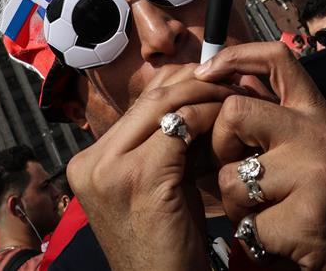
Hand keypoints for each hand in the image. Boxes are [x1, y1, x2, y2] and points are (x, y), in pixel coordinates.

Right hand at [66, 64, 232, 270]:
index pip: (138, 101)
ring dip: (205, 96)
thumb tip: (198, 92)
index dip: (179, 83)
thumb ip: (165, 142)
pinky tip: (227, 125)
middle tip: (230, 81)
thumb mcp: (158, 183)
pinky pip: (179, 128)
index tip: (213, 81)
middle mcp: (91, 161)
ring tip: (235, 96)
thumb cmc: (170, 244)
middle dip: (195, 83)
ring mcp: (109, 168)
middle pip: (149, 97)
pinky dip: (207, 119)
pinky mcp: (138, 176)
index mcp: (90, 161)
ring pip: (163, 104)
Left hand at [196, 42, 325, 270]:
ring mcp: (314, 172)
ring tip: (263, 212)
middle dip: (220, 148)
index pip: (276, 57)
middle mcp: (317, 133)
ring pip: (230, 176)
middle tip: (238, 172)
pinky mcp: (307, 216)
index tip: (206, 73)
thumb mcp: (306, 143)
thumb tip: (229, 74)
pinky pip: (247, 223)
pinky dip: (253, 237)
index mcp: (315, 112)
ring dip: (235, 204)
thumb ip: (271, 111)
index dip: (235, 55)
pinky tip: (277, 239)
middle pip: (234, 112)